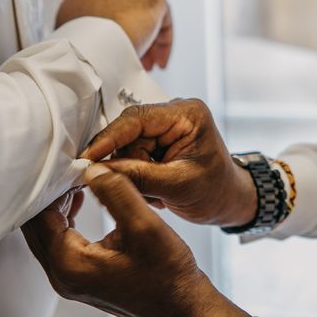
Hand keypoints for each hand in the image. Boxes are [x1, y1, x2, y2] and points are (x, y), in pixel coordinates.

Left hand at [22, 166, 248, 316]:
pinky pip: (61, 241)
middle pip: (36, 226)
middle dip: (50, 193)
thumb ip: (116, 193)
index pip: (39, 216)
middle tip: (69, 166)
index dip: (51, 185)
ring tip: (77, 178)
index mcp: (70, 264)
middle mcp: (62, 275)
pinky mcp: (82, 276)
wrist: (183, 307)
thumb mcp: (145, 225)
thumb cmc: (168, 274)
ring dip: (58, 204)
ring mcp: (71, 279)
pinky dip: (66, 217)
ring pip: (47, 232)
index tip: (70, 162)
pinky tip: (82, 199)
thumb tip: (91, 169)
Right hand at [56, 0, 172, 69]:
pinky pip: (162, 20)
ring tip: (144, 64)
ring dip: (146, 40)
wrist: (92, 45)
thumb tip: (87, 46)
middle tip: (131, 58)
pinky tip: (159, 62)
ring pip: (142, 14)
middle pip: (123, 9)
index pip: (98, 7)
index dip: (108, 32)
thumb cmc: (77, 46)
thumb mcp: (67, 35)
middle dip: (128, 35)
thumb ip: (80, 31)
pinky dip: (163, 42)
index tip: (111, 50)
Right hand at [81, 99, 257, 227]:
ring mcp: (165, 127)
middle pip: (127, 135)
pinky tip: (156, 189)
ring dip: (134, 174)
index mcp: (186, 114)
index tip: (87, 158)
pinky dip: (137, 176)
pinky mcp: (158, 141)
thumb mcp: (177, 186)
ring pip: (126, 148)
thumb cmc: (216, 191)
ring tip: (158, 193)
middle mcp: (173, 114)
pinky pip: (132, 156)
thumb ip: (137, 176)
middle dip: (128, 164)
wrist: (229, 201)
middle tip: (145, 189)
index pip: (136, 118)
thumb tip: (98, 171)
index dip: (108, 138)